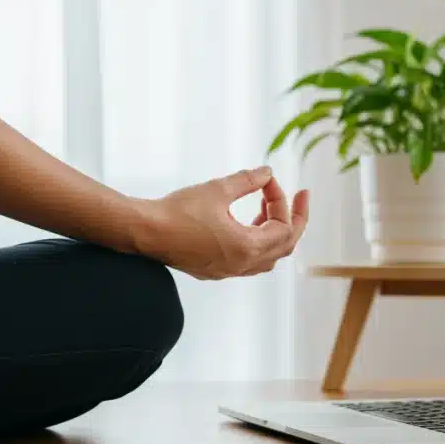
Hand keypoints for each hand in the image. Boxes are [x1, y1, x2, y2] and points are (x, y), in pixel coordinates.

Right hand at [136, 166, 309, 279]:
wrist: (144, 232)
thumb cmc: (178, 210)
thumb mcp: (217, 190)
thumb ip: (248, 180)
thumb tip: (268, 172)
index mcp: (247, 248)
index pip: (284, 227)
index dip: (282, 200)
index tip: (268, 180)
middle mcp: (241, 265)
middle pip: (284, 247)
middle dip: (294, 219)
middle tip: (300, 197)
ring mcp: (227, 271)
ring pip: (267, 258)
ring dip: (273, 232)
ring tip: (266, 207)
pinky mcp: (213, 270)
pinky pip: (248, 262)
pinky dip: (256, 242)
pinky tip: (243, 224)